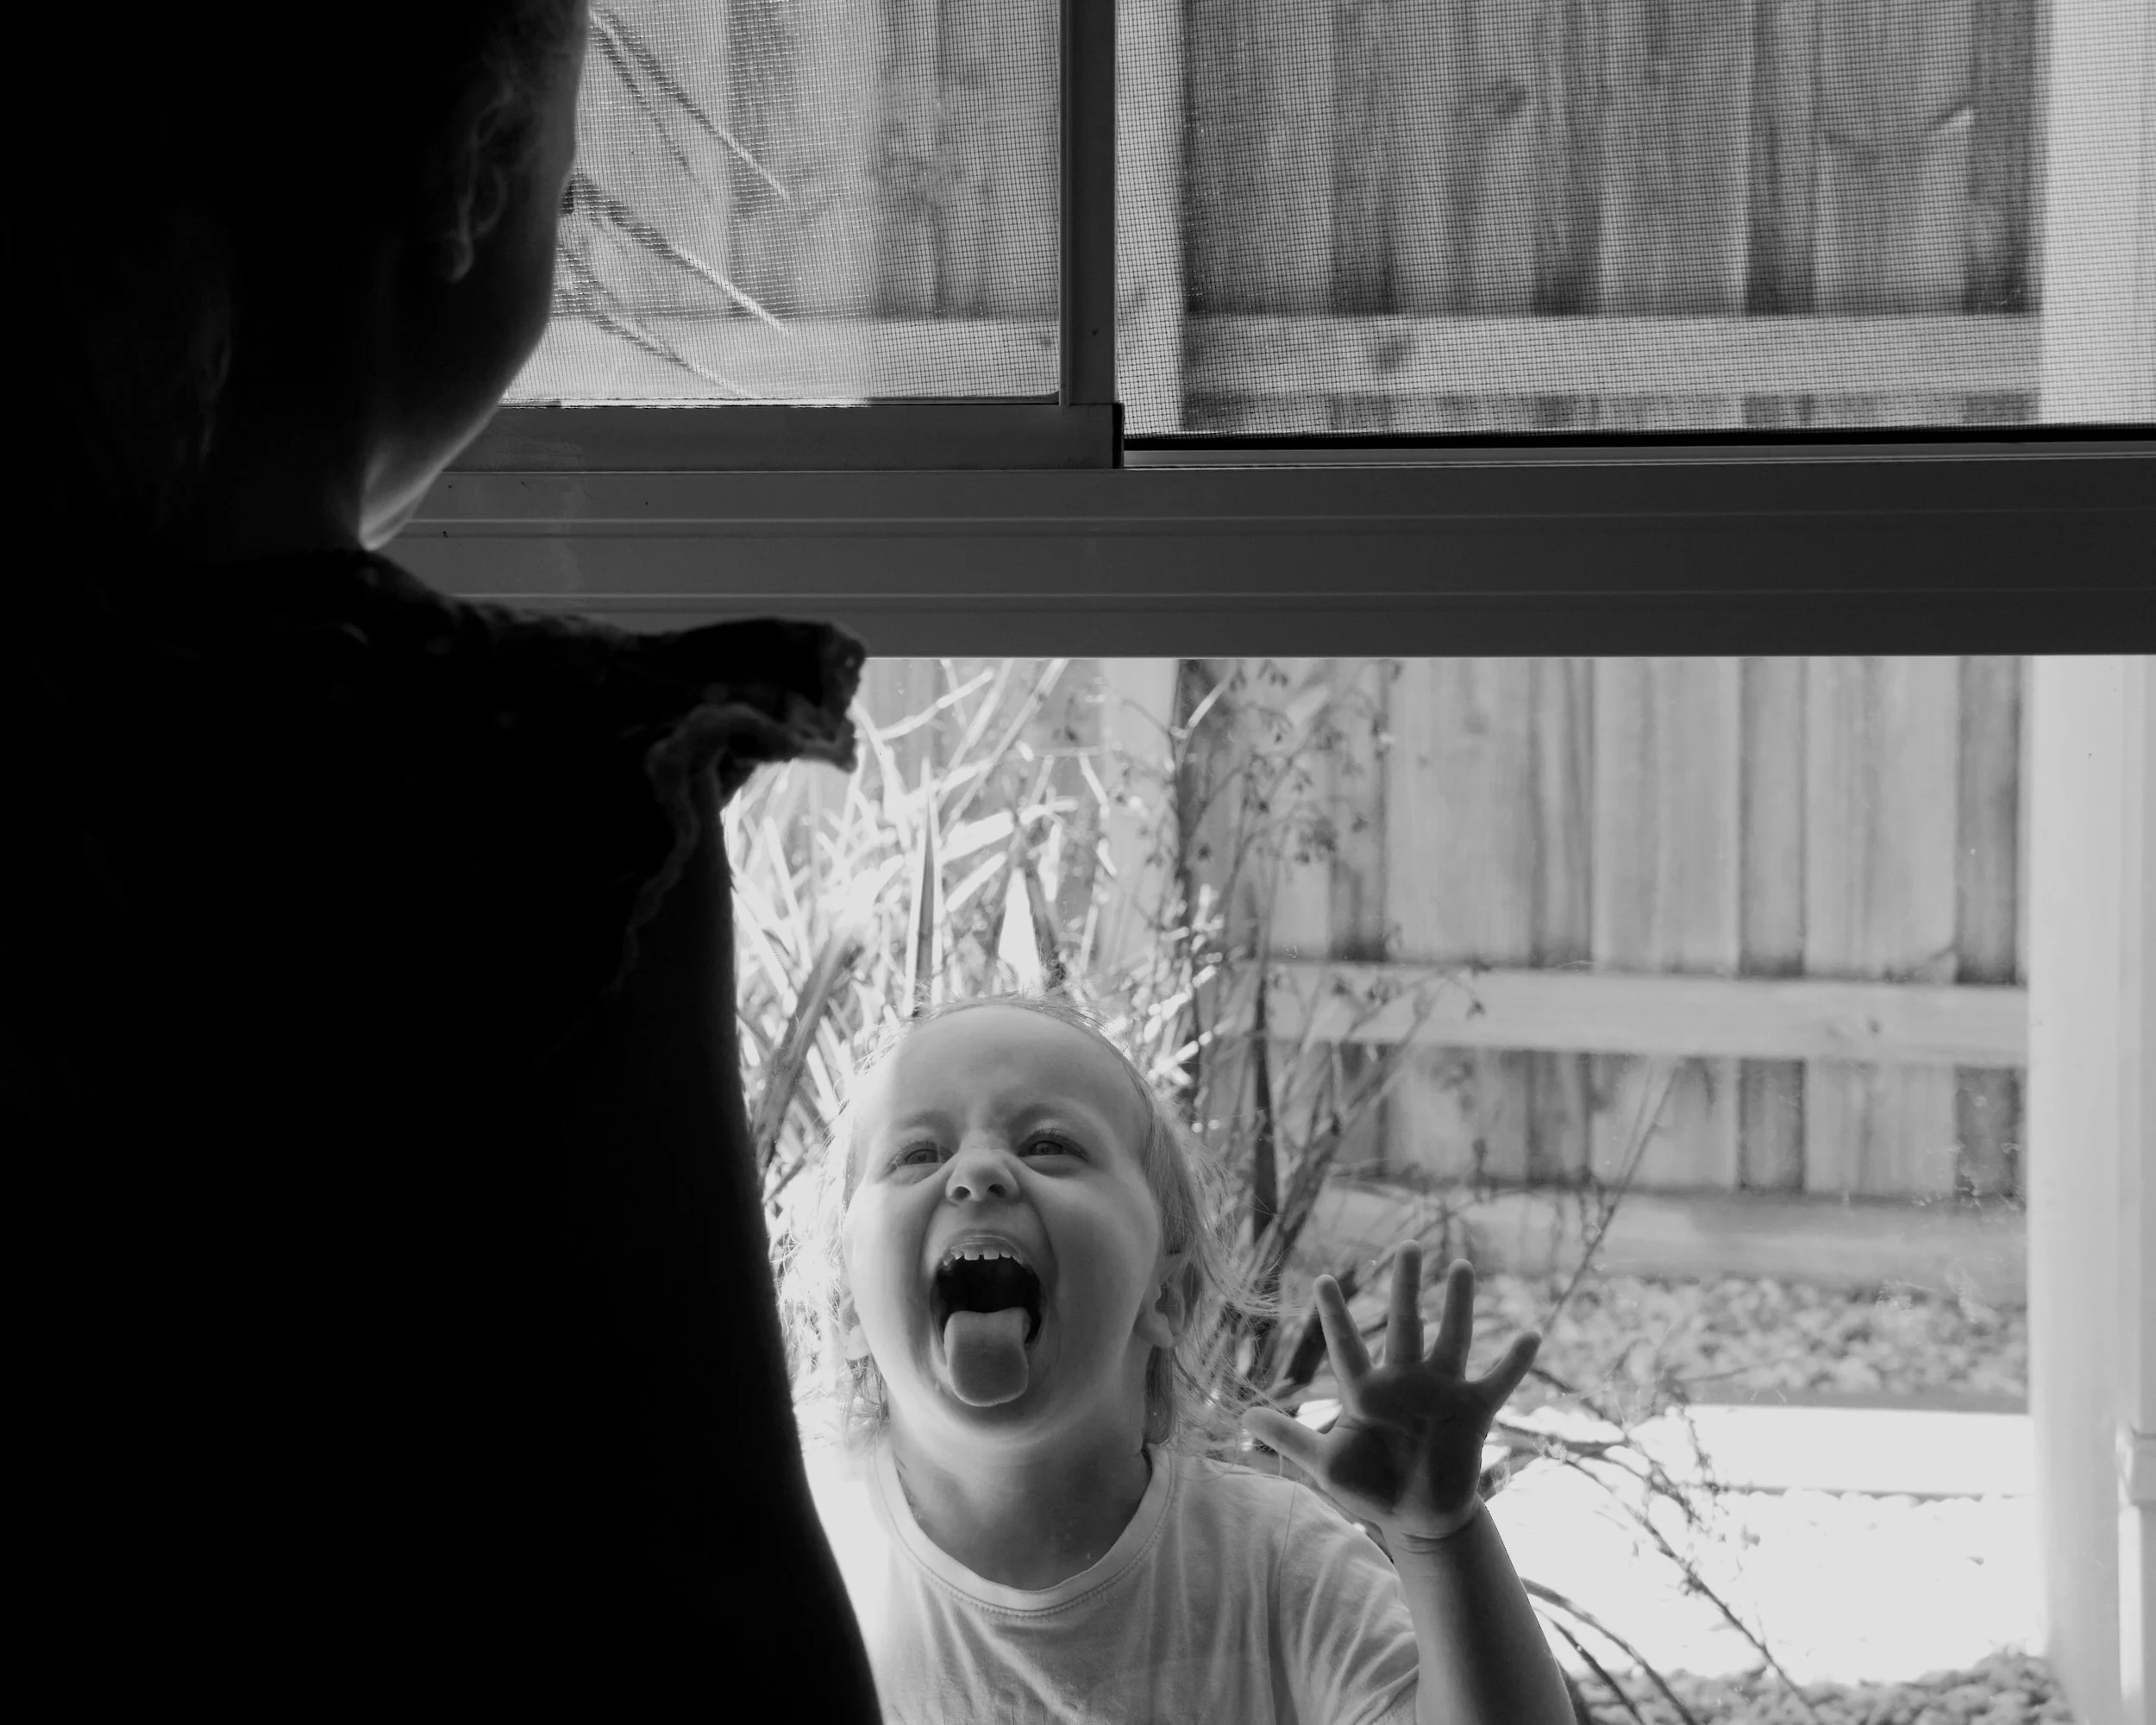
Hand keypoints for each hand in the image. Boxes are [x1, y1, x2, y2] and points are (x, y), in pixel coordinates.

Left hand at [1241, 1246, 1539, 1548]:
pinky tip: (1531, 1335)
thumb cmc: (1370, 1486)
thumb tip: (1243, 1417)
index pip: (1346, 1345)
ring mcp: (1441, 1393)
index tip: (1322, 1279)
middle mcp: (1405, 1381)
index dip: (1335, 1315)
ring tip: (1461, 1266)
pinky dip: (1515, 1362)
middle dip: (1405, 1286)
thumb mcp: (1325, 1464)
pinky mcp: (1472, 1413)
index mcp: (1366, 1391)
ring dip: (1458, 1305)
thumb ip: (1289, 1438)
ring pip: (1451, 1338)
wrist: (1417, 1519)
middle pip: (1404, 1324)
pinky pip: (1498, 1381)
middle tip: (1408, 1246)